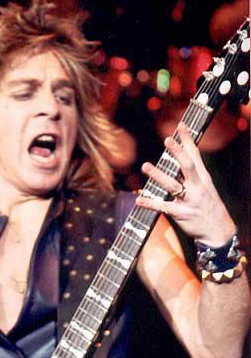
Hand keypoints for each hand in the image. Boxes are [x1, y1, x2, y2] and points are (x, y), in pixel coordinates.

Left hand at [136, 123, 235, 246]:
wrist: (218, 231)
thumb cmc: (208, 206)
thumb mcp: (205, 187)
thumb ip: (191, 175)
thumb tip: (176, 161)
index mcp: (202, 178)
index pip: (195, 155)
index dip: (188, 140)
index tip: (181, 125)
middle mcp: (197, 186)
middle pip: (187, 165)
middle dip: (177, 152)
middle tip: (167, 139)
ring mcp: (189, 200)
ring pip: (172, 185)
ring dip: (158, 175)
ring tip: (145, 166)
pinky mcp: (182, 214)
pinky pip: (164, 207)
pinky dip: (151, 203)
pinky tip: (139, 200)